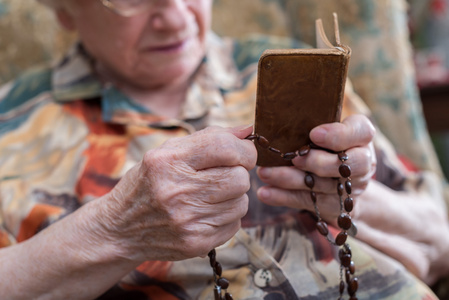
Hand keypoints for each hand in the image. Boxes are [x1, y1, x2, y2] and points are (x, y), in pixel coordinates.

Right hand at [97, 125, 256, 261]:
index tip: (243, 153)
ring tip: (209, 196)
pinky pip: (235, 224)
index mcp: (168, 161)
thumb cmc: (149, 183)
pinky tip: (206, 214)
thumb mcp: (168, 152)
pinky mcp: (196, 243)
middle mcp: (176, 191)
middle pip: (240, 178)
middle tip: (222, 175)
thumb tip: (248, 130)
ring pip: (242, 202)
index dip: (244, 149)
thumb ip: (210, 137)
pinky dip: (227, 217)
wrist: (121, 228)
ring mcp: (186, 220)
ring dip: (233, 197)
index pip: (225, 148)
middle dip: (238, 174)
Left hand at [256, 114, 375, 222]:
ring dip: (290, 179)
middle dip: (317, 162)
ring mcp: (349, 187)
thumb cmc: (326, 144)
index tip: (314, 134)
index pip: (360, 132)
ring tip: (265, 173)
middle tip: (293, 158)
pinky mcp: (334, 206)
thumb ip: (307, 124)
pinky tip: (265, 193)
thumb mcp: (325, 129)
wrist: (342, 183)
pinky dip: (284, 197)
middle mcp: (362, 162)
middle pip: (345, 164)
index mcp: (361, 136)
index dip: (338, 135)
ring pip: (322, 185)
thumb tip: (261, 124)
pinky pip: (308, 201)